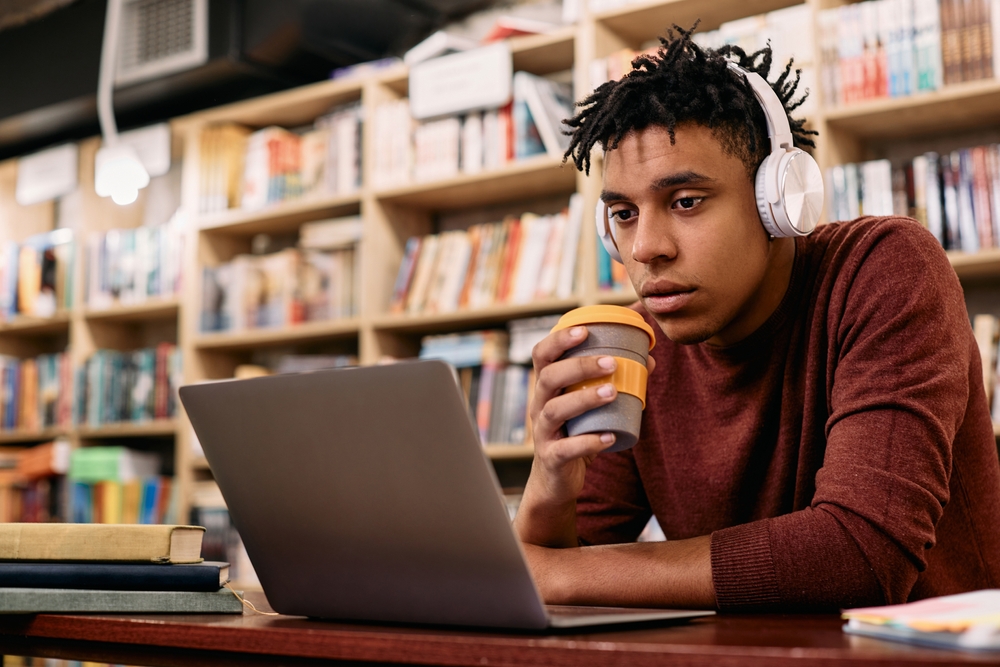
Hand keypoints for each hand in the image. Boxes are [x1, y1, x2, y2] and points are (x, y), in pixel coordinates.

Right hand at [528, 326, 655, 505]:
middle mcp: (540, 406)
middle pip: (548, 378)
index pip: (542, 355)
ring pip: (554, 410)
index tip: (585, 331)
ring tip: (612, 392)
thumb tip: (649, 360)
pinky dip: (588, 442)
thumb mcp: (589, 406)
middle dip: (578, 366)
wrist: (556, 480)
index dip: (559, 340)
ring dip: (584, 399)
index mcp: (547, 388)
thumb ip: (612, 382)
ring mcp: (543, 432)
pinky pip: (565, 449)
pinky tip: (609, 437)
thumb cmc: (575, 433)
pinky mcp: (551, 458)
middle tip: (611, 363)